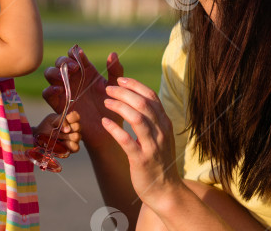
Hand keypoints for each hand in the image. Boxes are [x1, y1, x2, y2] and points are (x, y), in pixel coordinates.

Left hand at [33, 111, 81, 153]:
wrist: (39, 137)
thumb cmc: (46, 126)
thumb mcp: (50, 120)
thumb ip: (60, 120)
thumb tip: (68, 129)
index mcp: (69, 119)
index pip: (76, 116)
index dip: (72, 118)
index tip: (66, 120)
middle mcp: (73, 129)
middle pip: (78, 126)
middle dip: (69, 128)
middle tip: (59, 130)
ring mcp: (73, 139)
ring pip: (77, 137)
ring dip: (68, 137)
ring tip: (59, 138)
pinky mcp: (71, 148)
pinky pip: (76, 148)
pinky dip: (69, 146)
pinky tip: (62, 144)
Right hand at [42, 46, 124, 147]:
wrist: (107, 128)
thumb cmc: (113, 107)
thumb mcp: (115, 86)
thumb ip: (115, 70)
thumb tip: (113, 53)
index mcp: (85, 71)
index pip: (74, 55)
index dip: (74, 52)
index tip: (80, 55)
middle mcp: (73, 79)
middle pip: (60, 62)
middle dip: (63, 61)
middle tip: (74, 68)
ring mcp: (64, 91)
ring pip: (50, 74)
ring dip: (54, 71)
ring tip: (65, 77)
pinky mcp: (59, 104)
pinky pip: (47, 94)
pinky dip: (50, 89)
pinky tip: (60, 90)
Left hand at [101, 77, 181, 210]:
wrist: (165, 191)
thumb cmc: (158, 161)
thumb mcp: (159, 136)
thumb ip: (151, 119)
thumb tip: (136, 99)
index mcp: (165, 123)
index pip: (151, 97)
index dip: (134, 85)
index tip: (119, 79)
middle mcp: (161, 132)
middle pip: (143, 103)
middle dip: (124, 93)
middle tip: (107, 89)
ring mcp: (152, 146)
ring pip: (137, 118)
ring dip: (119, 106)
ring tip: (105, 102)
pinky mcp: (141, 160)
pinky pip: (127, 141)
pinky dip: (115, 129)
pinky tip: (104, 123)